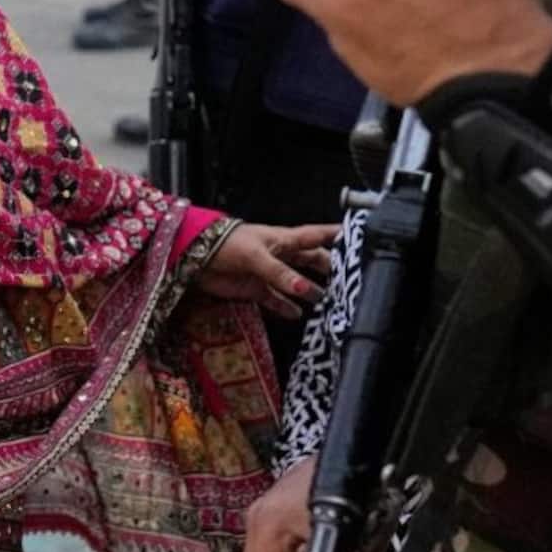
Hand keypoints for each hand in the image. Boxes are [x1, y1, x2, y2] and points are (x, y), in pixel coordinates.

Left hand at [195, 221, 336, 318]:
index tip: (357, 239)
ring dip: (309, 291)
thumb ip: (280, 274)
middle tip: (346, 279)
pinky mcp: (255, 289)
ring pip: (296, 282)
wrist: (194, 255)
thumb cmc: (227, 244)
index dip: (335, 236)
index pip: (317, 236)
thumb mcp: (256, 256)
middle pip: (311, 260)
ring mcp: (268, 273)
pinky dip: (285, 308)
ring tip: (326, 302)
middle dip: (328, 268)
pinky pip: (275, 300)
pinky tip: (296, 315)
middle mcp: (281, 255)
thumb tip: (305, 289)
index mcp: (285, 239)